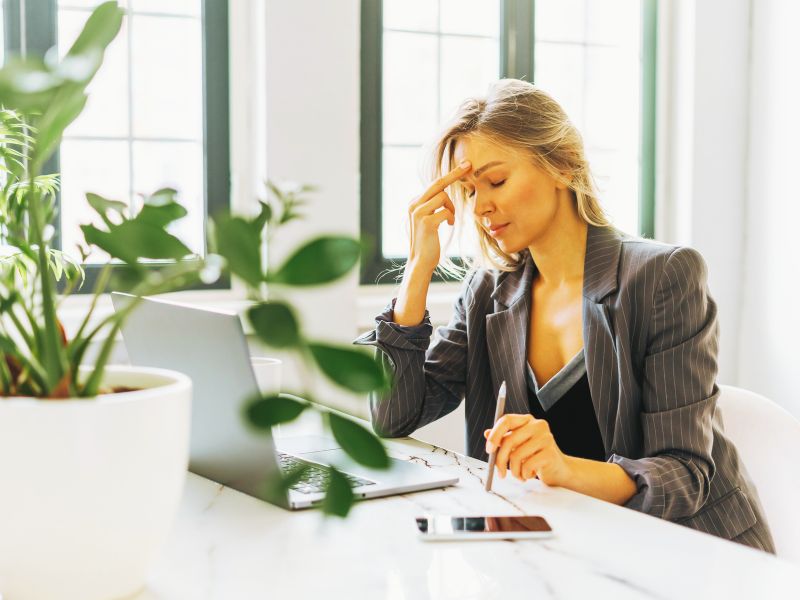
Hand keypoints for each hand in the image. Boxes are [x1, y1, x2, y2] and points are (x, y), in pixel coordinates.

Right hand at [406, 161, 471, 275]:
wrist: (420, 261)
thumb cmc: (427, 242)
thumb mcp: (427, 221)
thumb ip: (431, 207)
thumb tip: (442, 193)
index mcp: (414, 203)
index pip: (433, 184)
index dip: (449, 174)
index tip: (464, 165)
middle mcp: (414, 205)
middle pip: (437, 184)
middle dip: (454, 174)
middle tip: (468, 165)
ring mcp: (418, 213)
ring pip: (443, 197)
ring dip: (452, 208)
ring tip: (450, 219)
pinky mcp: (426, 222)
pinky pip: (446, 211)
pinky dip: (451, 217)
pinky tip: (449, 225)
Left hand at [484, 414, 572, 486]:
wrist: (559, 470)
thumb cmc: (535, 456)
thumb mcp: (517, 446)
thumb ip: (503, 439)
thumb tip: (487, 433)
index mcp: (527, 420)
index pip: (506, 420)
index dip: (495, 435)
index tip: (489, 449)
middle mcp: (537, 425)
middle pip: (509, 440)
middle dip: (501, 460)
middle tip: (500, 473)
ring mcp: (545, 438)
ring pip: (517, 455)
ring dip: (515, 471)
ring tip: (520, 475)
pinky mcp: (550, 452)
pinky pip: (527, 465)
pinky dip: (525, 474)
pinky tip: (530, 474)